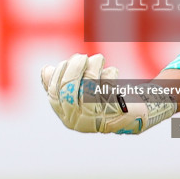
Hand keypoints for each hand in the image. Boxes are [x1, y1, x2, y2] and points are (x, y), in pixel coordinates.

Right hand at [40, 53, 176, 134]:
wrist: (132, 114)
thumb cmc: (103, 99)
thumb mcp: (79, 92)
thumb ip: (63, 84)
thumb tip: (47, 70)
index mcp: (67, 117)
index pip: (54, 94)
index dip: (58, 74)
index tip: (66, 62)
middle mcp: (80, 122)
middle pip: (68, 90)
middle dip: (73, 68)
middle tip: (81, 56)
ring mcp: (97, 118)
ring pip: (88, 88)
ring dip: (93, 68)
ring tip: (99, 58)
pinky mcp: (116, 111)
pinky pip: (109, 88)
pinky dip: (109, 75)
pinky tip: (112, 71)